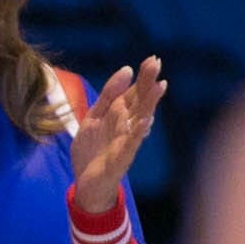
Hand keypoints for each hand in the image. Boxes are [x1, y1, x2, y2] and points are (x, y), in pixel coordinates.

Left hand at [70, 56, 167, 212]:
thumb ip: (108, 94)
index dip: (143, 76)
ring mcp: (126, 141)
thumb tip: (127, 69)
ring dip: (150, 102)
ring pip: (141, 118)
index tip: (152, 59)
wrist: (85, 184)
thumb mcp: (93, 116)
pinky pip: (132, 143)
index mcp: (119, 115)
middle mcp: (126, 125)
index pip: (134, 91)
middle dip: (148, 82)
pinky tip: (146, 120)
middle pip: (140, 100)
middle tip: (157, 62)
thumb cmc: (91, 151)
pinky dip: (139, 132)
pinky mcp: (122, 157)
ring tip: (160, 85)